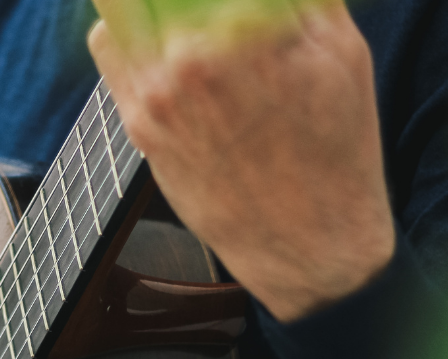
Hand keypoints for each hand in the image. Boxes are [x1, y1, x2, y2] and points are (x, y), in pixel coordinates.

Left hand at [89, 0, 395, 321]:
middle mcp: (196, 54)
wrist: (308, 246)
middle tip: (205, 8)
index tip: (230, 1)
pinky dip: (127, 23)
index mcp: (251, 27)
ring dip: (152, 2)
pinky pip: (107, 41)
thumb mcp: (340, 49)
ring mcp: (159, 89)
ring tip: (180, 12)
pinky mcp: (138, 119)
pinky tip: (159, 31)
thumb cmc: (337, 148)